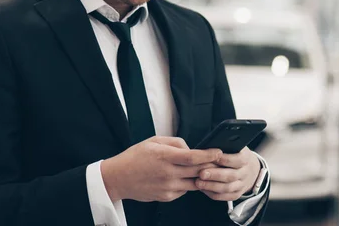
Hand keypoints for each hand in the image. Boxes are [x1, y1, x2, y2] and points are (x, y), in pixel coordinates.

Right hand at [101, 136, 220, 202]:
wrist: (119, 178)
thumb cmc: (135, 157)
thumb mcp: (153, 141)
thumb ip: (174, 142)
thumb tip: (190, 148)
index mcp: (164, 156)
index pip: (193, 157)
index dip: (209, 154)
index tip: (219, 152)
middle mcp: (168, 173)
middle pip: (198, 171)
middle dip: (210, 166)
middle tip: (218, 161)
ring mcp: (168, 187)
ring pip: (194, 183)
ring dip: (201, 177)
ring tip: (204, 170)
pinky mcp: (167, 197)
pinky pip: (184, 190)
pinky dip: (188, 184)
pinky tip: (183, 178)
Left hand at [194, 147, 260, 201]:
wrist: (249, 169)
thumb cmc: (235, 154)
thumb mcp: (233, 147)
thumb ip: (223, 146)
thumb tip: (207, 145)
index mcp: (245, 158)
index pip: (236, 160)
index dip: (224, 159)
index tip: (211, 158)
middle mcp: (245, 173)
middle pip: (231, 175)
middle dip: (215, 175)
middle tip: (201, 173)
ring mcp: (241, 185)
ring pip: (227, 188)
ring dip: (212, 186)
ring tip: (198, 183)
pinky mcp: (236, 194)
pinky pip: (225, 196)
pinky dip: (213, 193)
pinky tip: (203, 189)